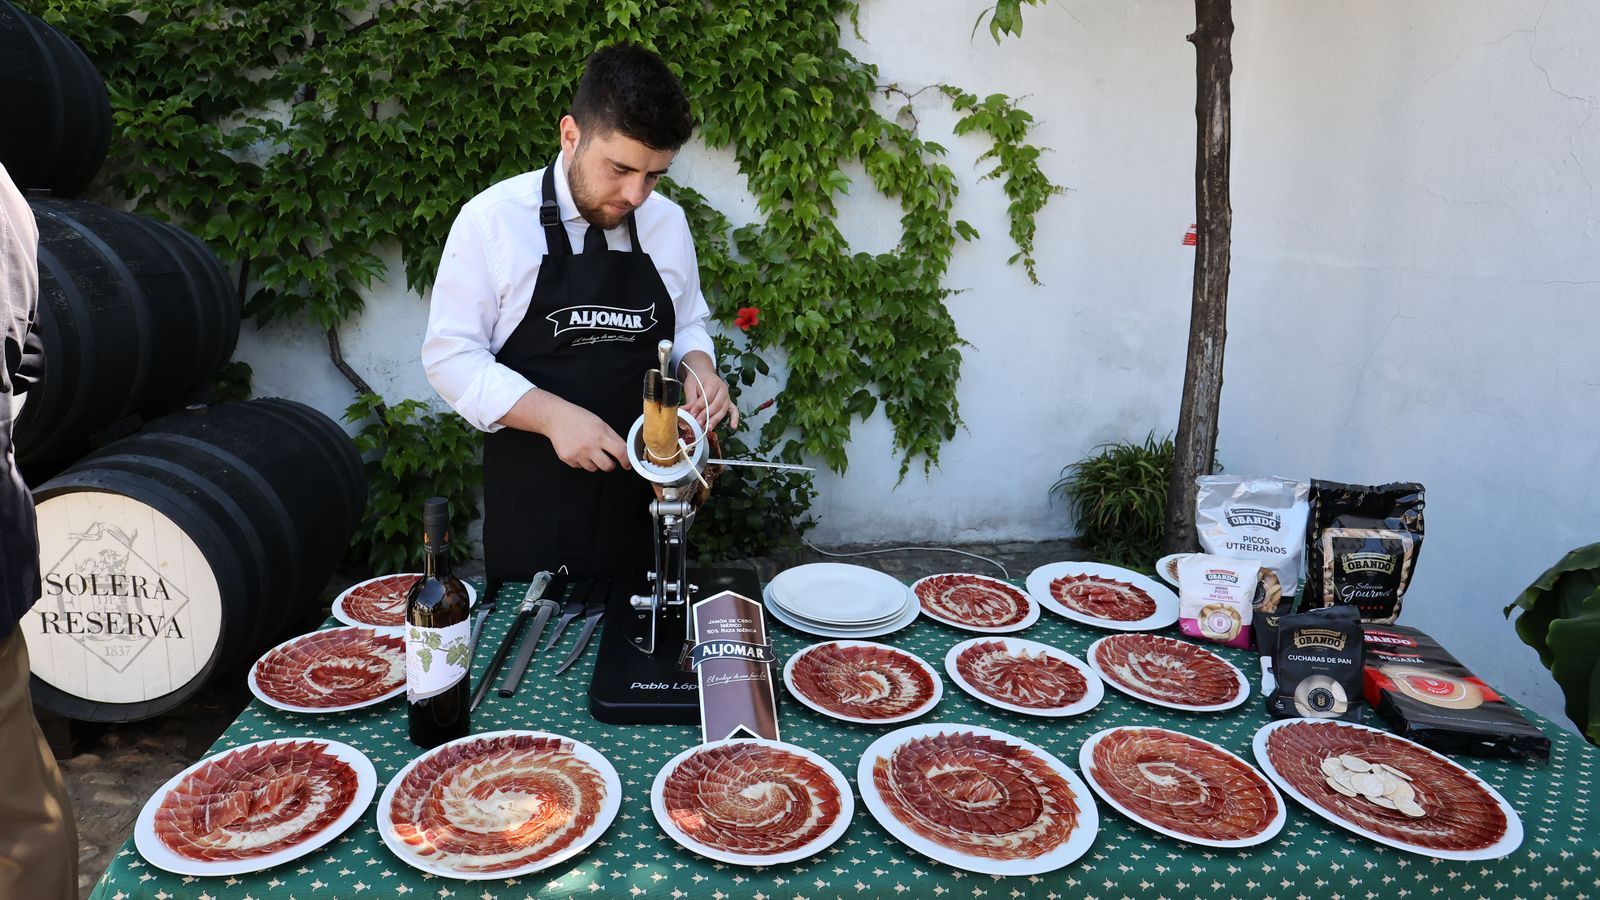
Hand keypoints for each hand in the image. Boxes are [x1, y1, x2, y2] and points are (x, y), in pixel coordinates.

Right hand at [500, 388, 629, 471]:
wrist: (556, 417)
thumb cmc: (580, 418)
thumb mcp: (601, 424)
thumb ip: (614, 438)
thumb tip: (626, 451)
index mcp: (600, 436)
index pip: (620, 453)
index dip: (626, 461)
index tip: (627, 464)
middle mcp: (589, 446)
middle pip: (607, 466)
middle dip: (610, 465)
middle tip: (608, 459)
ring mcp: (577, 454)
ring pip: (593, 468)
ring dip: (594, 462)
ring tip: (588, 449)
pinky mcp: (567, 458)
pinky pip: (580, 467)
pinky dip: (581, 461)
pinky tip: (577, 449)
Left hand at [680, 350, 738, 432]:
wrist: (703, 374)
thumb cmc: (697, 380)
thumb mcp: (690, 387)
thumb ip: (690, 400)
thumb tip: (685, 412)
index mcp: (713, 383)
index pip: (707, 397)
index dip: (699, 407)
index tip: (692, 414)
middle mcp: (723, 390)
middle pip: (716, 405)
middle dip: (706, 415)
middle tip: (698, 422)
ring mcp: (727, 397)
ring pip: (723, 410)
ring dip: (715, 420)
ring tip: (707, 428)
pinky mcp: (729, 402)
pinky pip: (734, 411)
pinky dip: (734, 419)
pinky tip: (733, 427)